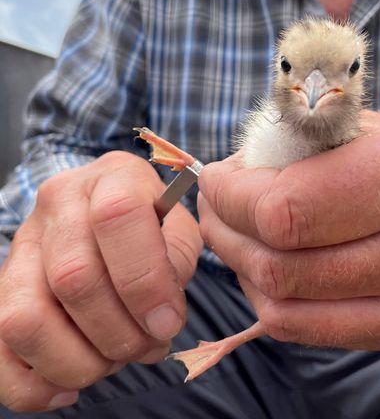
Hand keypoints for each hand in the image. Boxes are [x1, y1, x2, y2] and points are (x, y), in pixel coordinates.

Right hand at [0, 151, 201, 411]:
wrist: (110, 212)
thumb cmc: (153, 223)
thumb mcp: (179, 227)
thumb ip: (177, 260)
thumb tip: (159, 316)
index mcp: (113, 178)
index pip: (118, 217)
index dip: (144, 280)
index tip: (167, 322)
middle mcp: (59, 204)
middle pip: (74, 278)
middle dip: (120, 332)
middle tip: (149, 345)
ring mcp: (23, 246)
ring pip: (26, 320)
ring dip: (79, 361)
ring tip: (113, 358)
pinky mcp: (2, 289)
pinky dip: (32, 385)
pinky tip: (71, 384)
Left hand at [198, 111, 379, 350]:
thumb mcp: (373, 130)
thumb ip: (302, 149)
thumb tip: (233, 176)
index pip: (288, 210)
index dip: (231, 198)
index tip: (214, 181)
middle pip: (282, 265)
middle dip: (226, 232)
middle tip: (214, 208)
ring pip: (287, 307)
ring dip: (241, 268)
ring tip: (232, 235)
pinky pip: (309, 330)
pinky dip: (269, 299)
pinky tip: (264, 268)